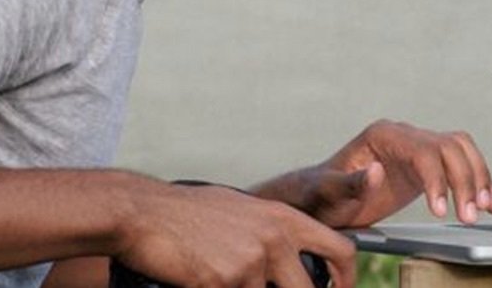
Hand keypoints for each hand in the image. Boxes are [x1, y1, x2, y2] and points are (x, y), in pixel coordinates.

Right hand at [115, 181, 354, 287]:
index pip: (340, 249)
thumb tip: (286, 262)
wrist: (144, 213)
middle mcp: (274, 239)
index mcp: (283, 218)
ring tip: (219, 274)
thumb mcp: (242, 210)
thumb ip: (271, 234)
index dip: (347, 277)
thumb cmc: (188, 212)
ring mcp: (251, 263)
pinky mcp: (226, 283)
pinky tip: (204, 280)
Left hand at [260, 120, 491, 227]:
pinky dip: (478, 182)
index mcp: (383, 135)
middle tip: (469, 216)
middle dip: (465, 181)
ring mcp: (417, 149)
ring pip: (461, 151)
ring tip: (486, 209)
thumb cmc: (320, 195)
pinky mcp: (426, 167)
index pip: (424, 150)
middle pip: (450, 147)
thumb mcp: (329, 193)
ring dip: (478, 178)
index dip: (438, 179)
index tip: (442, 212)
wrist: (321, 199)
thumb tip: (376, 170)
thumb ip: (351, 182)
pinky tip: (490, 202)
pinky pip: (460, 165)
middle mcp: (405, 136)